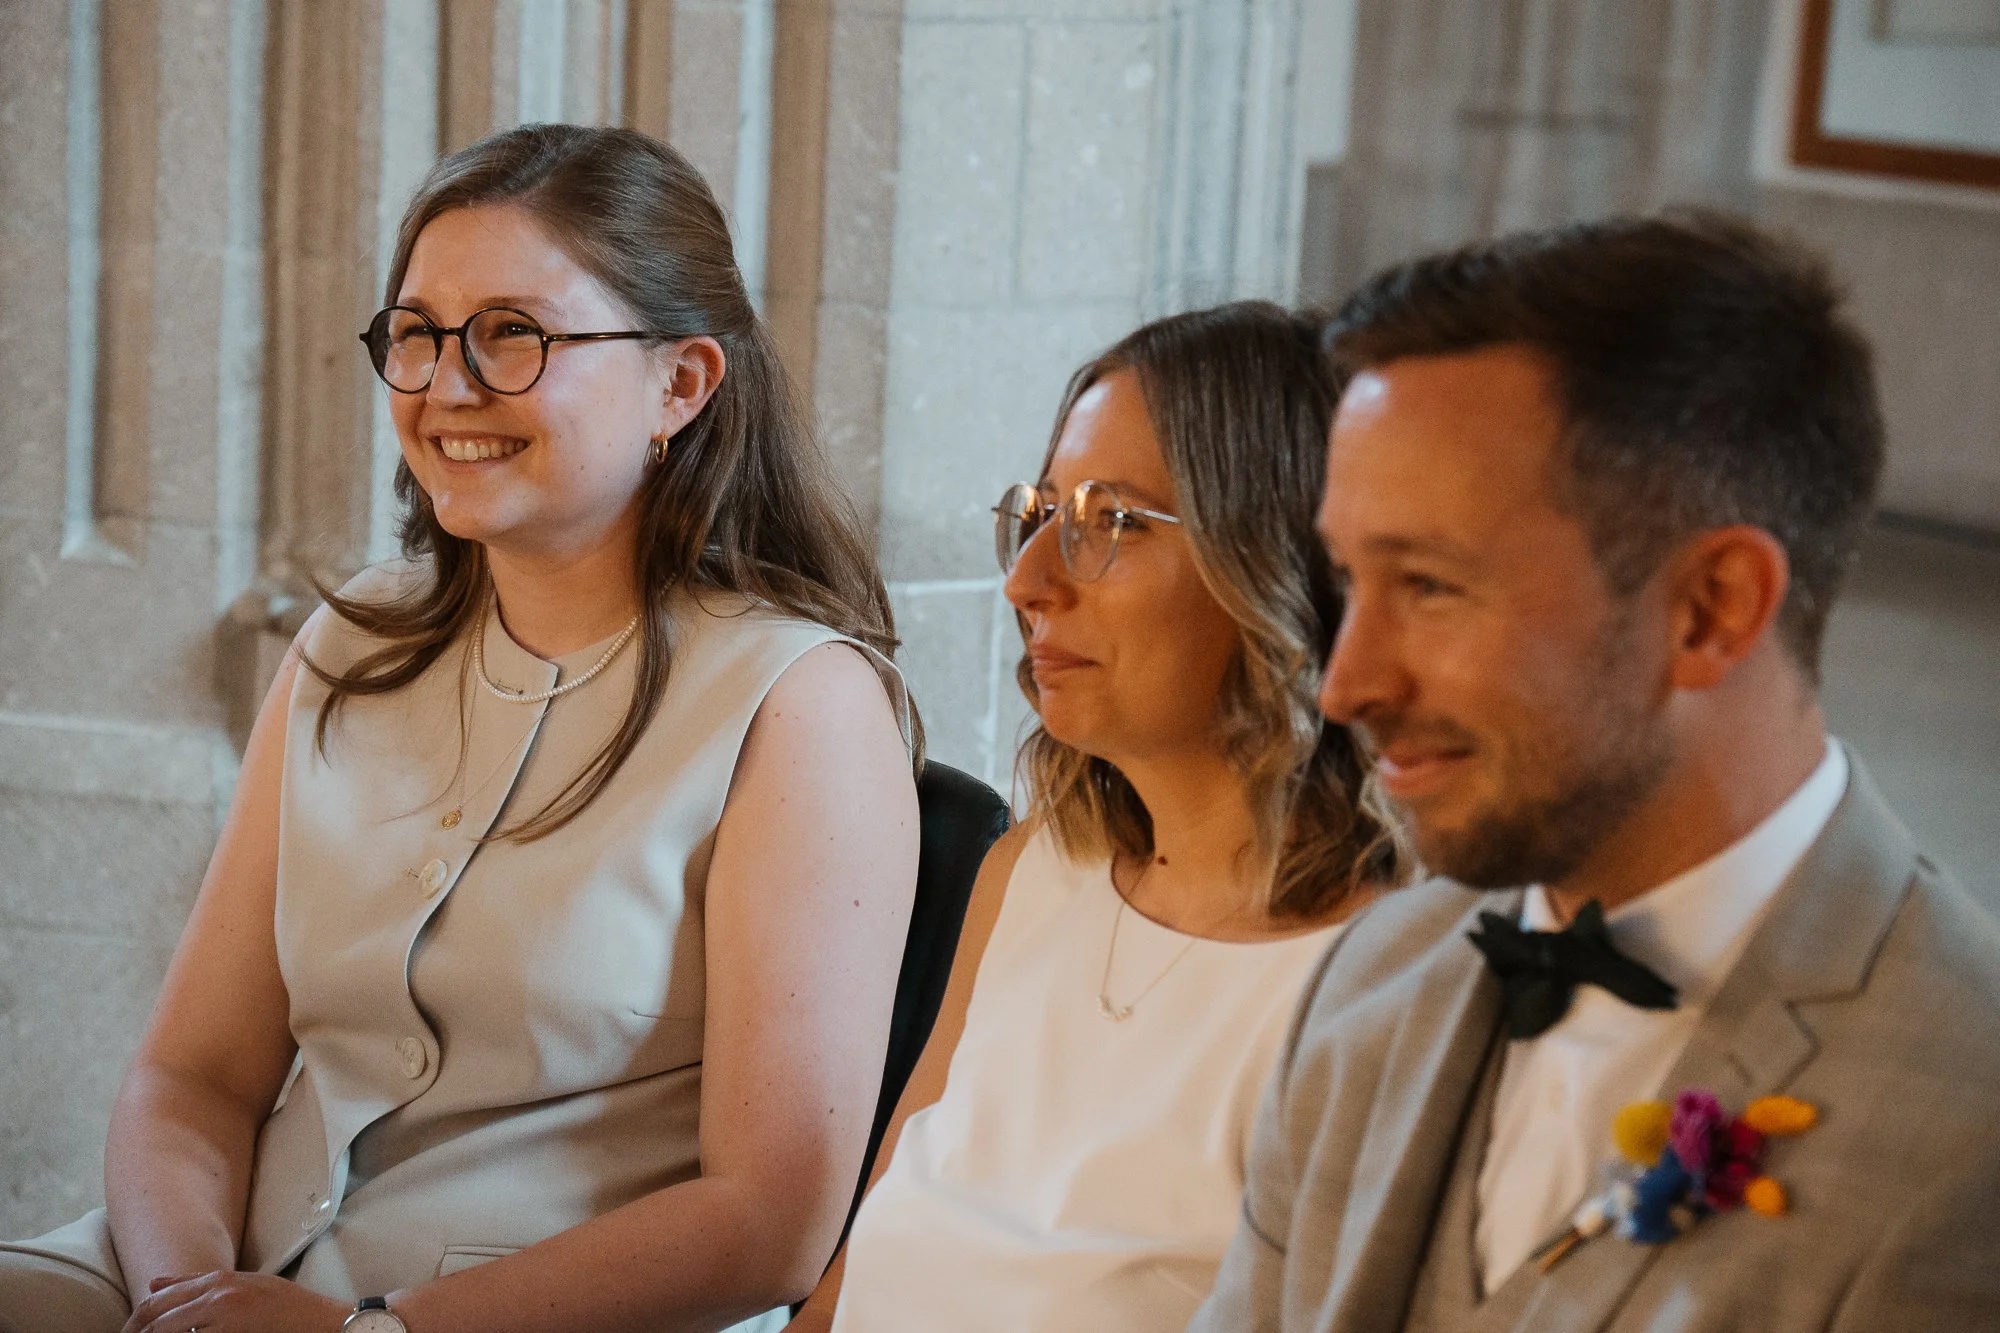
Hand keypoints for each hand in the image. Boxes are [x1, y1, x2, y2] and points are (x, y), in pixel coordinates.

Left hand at [123, 1271, 350, 1332]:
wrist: (320, 1322)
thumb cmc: (286, 1307)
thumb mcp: (243, 1285)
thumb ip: (199, 1284)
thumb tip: (154, 1283)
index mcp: (219, 1282)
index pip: (159, 1299)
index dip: (136, 1321)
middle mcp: (216, 1295)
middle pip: (156, 1315)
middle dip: (134, 1331)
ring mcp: (223, 1317)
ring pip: (167, 1330)